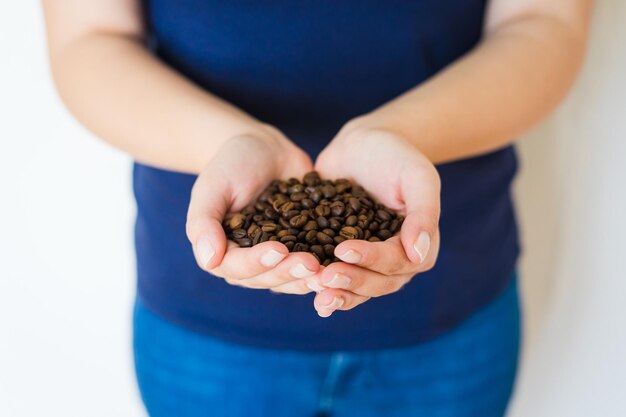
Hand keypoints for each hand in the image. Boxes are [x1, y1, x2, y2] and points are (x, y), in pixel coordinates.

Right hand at [186, 127, 319, 293]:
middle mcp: (250, 262)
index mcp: (223, 252)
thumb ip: (203, 223)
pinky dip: (326, 266)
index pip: (237, 268)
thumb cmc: (230, 164)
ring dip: (308, 277)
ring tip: (328, 269)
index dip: (257, 263)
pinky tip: (342, 263)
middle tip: (311, 263)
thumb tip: (209, 261)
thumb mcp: (212, 186)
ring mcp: (278, 258)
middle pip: (267, 279)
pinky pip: (313, 264)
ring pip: (291, 278)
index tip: (278, 250)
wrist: (264, 149)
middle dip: (288, 273)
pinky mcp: (302, 249)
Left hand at [308, 126, 440, 316]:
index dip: (371, 260)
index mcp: (419, 247)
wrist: (363, 144)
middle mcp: (394, 261)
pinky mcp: (340, 256)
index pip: (397, 262)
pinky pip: (334, 276)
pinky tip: (301, 287)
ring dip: (336, 292)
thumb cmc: (396, 155)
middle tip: (324, 276)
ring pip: (356, 288)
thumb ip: (423, 213)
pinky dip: (320, 284)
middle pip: (376, 283)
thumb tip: (419, 254)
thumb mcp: (417, 176)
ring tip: (313, 289)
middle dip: (351, 281)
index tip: (343, 249)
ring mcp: (367, 262)